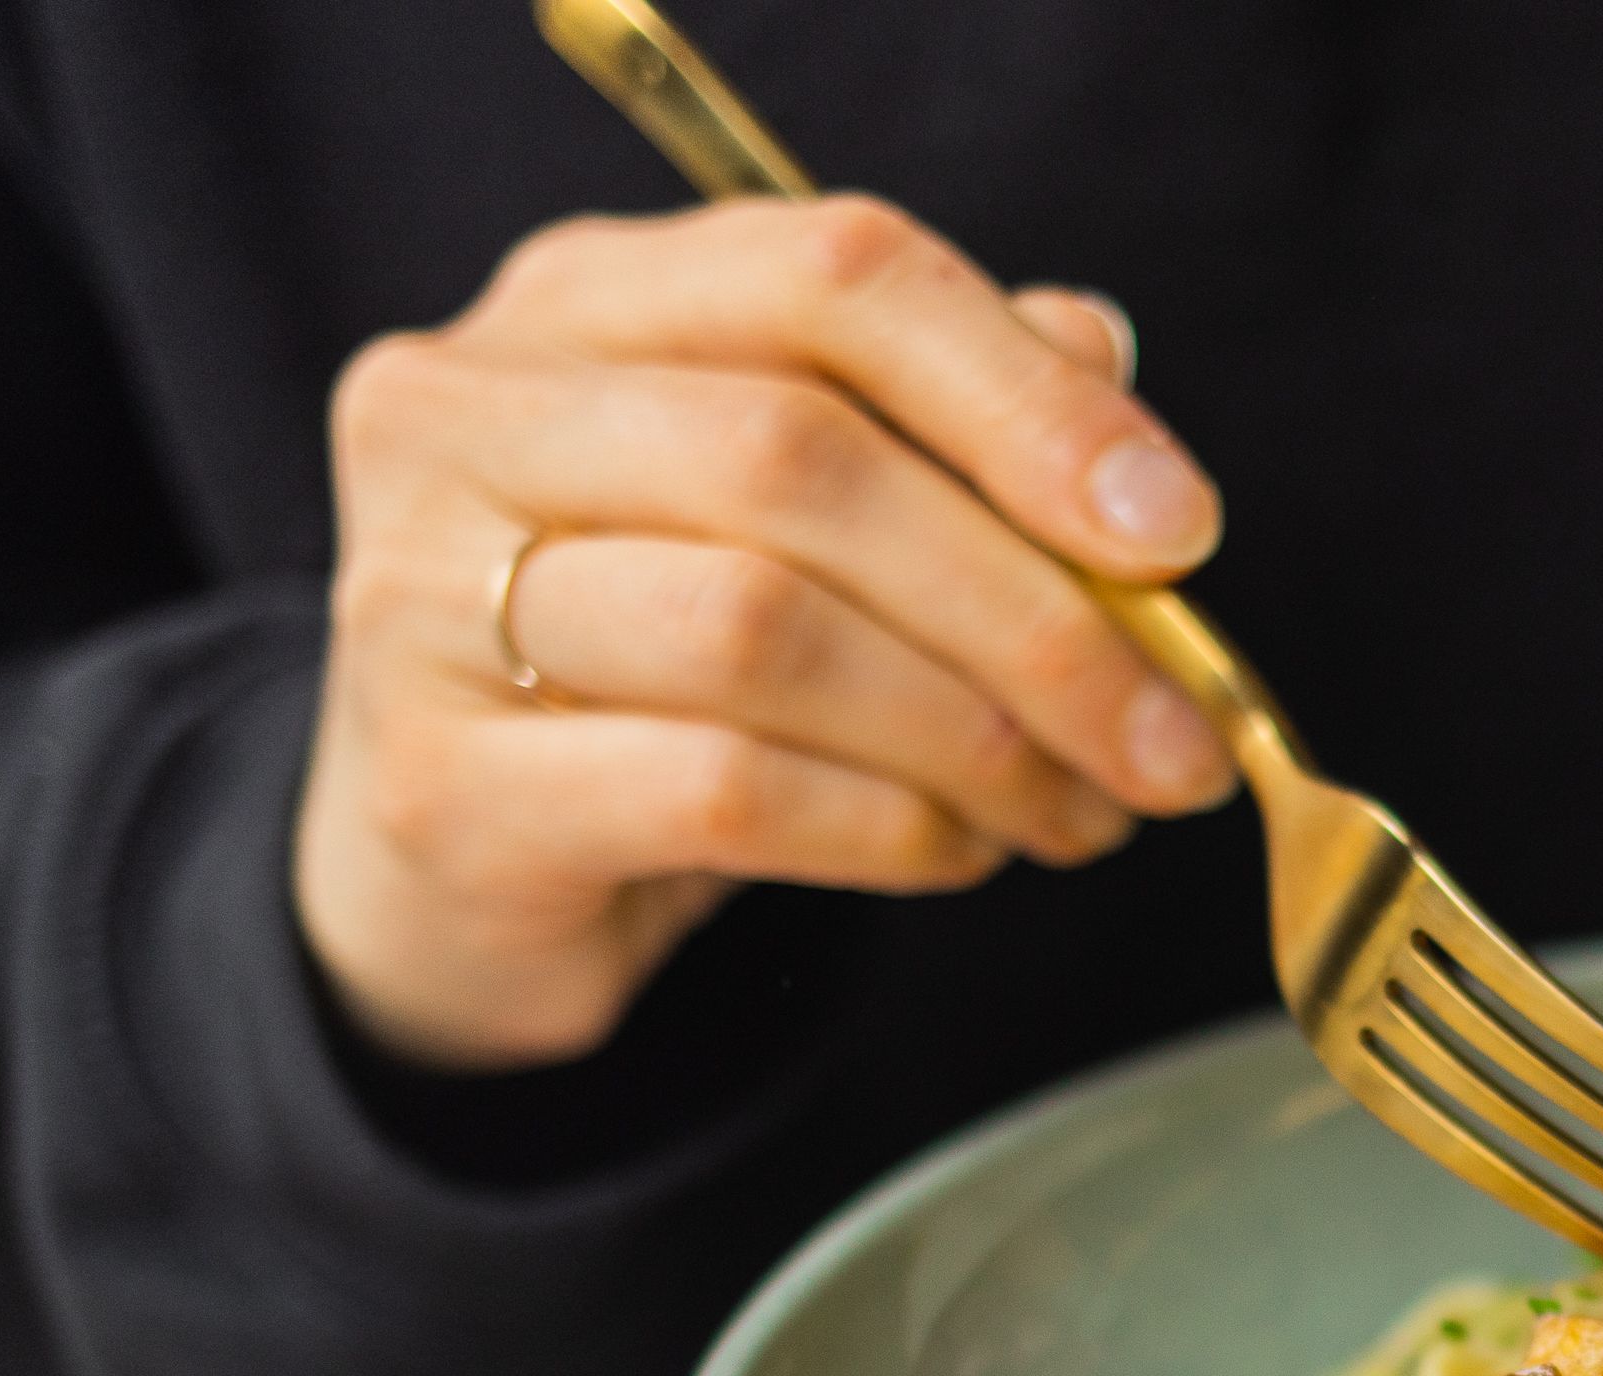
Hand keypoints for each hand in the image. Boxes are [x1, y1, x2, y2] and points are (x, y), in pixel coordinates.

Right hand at [296, 196, 1234, 1070]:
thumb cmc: (664, 667)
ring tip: (1080, 809)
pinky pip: (720, 789)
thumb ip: (947, 427)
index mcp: (586, 303)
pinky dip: (887, 828)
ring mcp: (422, 596)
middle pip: (801, 460)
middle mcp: (471, 415)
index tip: (1180, 532)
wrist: (465, 872)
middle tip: (1171, 741)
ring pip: (762, 629)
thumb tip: (1109, 381)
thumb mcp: (808, 522)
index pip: (831, 276)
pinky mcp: (444, 786)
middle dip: (1034, 614)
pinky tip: (958, 851)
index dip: (1029, 401)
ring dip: (974, 736)